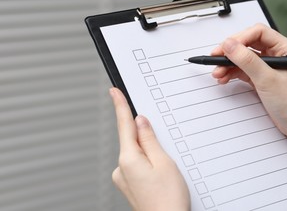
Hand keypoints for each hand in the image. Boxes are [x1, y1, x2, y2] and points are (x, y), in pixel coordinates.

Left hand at [109, 87, 189, 210]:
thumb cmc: (169, 200)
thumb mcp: (164, 163)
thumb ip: (150, 140)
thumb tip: (140, 122)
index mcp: (129, 160)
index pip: (124, 126)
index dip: (120, 106)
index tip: (113, 92)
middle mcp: (121, 169)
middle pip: (132, 140)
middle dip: (146, 136)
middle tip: (164, 150)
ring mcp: (123, 179)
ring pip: (137, 153)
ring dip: (150, 152)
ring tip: (167, 169)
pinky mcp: (130, 185)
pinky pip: (137, 165)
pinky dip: (148, 162)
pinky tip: (160, 174)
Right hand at [211, 23, 286, 139]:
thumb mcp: (267, 79)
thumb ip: (247, 60)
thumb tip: (229, 45)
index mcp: (284, 47)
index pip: (258, 32)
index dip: (239, 38)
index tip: (225, 48)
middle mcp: (277, 53)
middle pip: (247, 44)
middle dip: (230, 52)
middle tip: (216, 58)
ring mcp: (268, 66)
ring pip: (243, 57)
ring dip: (229, 64)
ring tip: (218, 73)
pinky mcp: (262, 78)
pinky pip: (243, 70)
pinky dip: (232, 73)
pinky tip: (224, 78)